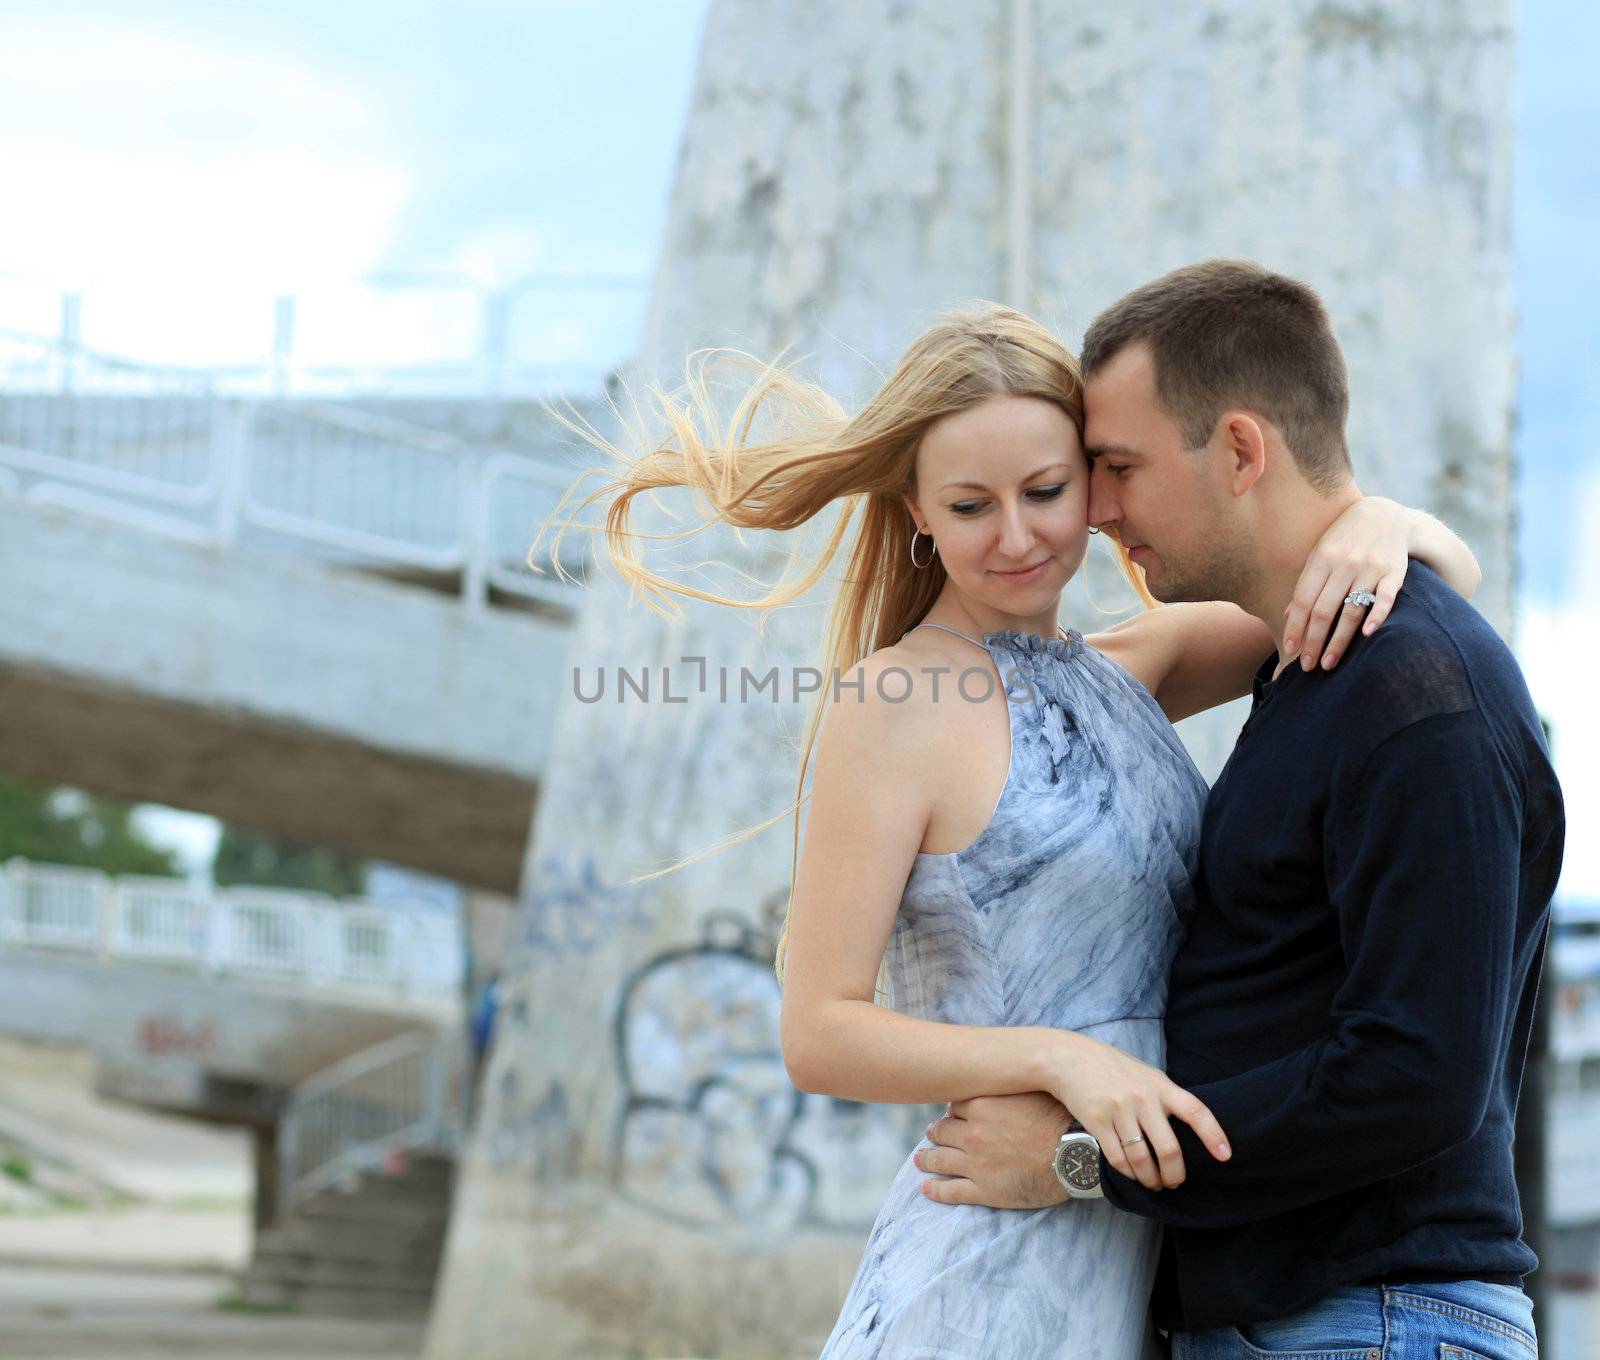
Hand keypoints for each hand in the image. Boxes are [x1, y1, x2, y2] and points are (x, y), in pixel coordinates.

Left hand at [914, 1092, 1073, 1207]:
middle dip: (937, 1132)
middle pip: (943, 1130)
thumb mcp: (1031, 1093)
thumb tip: (1000, 1074)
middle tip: (932, 1133)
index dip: (954, 1111)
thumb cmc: (1060, 1120)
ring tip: (920, 1159)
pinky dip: (935, 1190)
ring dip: (927, 1158)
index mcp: (983, 1107)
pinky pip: (951, 1191)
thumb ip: (1008, 1088)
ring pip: (940, 1159)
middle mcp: (974, 1134)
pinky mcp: (985, 1191)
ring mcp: (976, 1164)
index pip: (955, 1106)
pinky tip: (926, 1189)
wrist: (1076, 1156)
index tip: (953, 1114)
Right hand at [1042, 1032, 1229, 1190]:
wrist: (1071, 1058)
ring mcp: (1119, 1109)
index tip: (1225, 1156)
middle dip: (1174, 1175)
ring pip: (1142, 1159)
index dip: (1213, 1135)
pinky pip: (1117, 1158)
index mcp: (1161, 1085)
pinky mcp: (1097, 1121)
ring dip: (1150, 1179)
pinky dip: (1127, 1173)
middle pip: (1169, 1148)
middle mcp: (1143, 1098)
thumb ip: (1167, 1098)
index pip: (1195, 1111)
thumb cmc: (1115, 1068)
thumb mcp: (1147, 1075)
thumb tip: (1190, 1131)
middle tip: (1174, 1183)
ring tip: (1153, 1184)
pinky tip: (1132, 1175)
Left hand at [1285, 495, 1408, 671]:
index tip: (1290, 651)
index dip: (1296, 628)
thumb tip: (1289, 615)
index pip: (1304, 601)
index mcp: (1322, 560)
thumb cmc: (1345, 538)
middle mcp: (1345, 564)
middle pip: (1324, 610)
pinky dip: (1377, 616)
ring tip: (1329, 663)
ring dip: (1339, 641)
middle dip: (1314, 642)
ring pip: (1351, 610)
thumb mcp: (1320, 553)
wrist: (1386, 514)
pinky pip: (1386, 597)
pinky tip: (1366, 635)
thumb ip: (1306, 583)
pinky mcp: (1395, 571)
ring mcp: (1370, 568)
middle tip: (1307, 667)